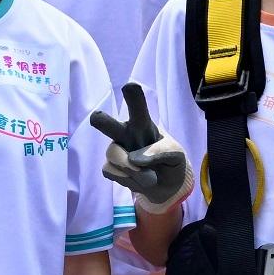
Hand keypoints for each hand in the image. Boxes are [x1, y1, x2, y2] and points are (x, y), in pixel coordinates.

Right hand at [90, 83, 191, 209]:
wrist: (168, 187)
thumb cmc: (171, 162)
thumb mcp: (176, 154)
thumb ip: (161, 151)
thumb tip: (134, 158)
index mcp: (143, 123)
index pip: (137, 106)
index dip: (133, 97)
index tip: (130, 87)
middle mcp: (125, 133)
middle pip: (107, 123)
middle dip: (102, 121)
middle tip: (97, 117)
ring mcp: (116, 150)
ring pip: (113, 155)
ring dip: (135, 170)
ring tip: (151, 176)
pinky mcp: (111, 168)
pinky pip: (113, 172)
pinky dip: (129, 180)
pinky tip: (138, 180)